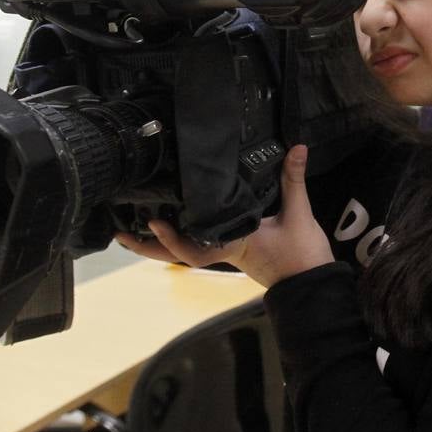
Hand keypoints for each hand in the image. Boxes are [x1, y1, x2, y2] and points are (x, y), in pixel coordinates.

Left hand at [115, 145, 332, 287]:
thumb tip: (296, 147)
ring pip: (185, 251)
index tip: (153, 222)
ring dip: (157, 243)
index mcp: (234, 243)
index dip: (171, 238)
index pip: (195, 247)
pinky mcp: (232, 251)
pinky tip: (169, 225)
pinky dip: (179, 237)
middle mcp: (224, 250)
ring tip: (131, 230)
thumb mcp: (300, 215)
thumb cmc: (302, 256)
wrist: (312, 285)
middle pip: (178, 254)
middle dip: (148, 246)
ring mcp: (226, 253)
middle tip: (119, 234)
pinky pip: (198, 245)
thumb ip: (293, 179)